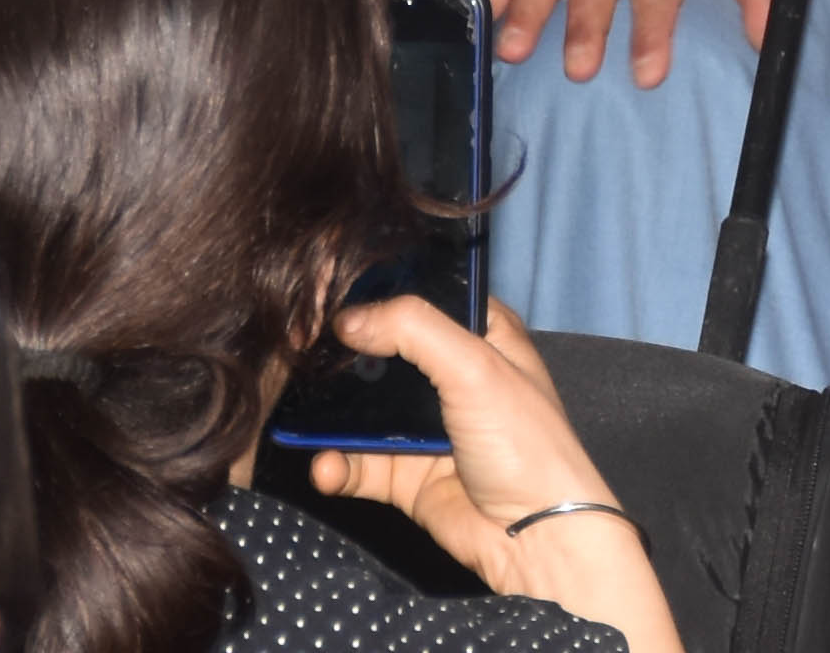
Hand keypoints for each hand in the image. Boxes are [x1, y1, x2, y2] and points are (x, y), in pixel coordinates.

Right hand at [306, 299, 684, 652]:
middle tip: (295, 349)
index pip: (424, 298)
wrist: (534, 537)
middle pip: (385, 353)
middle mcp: (452, 376)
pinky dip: (338, 465)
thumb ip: (413, 330)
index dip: (380, 294)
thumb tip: (347, 320)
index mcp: (482, 337)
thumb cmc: (522, 440)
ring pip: (363, 411)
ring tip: (297, 411)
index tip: (326, 292)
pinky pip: (360, 464)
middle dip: (342, 354)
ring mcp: (427, 429)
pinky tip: (325, 468)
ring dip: (330, 415)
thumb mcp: (476, 366)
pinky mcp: (407, 476)